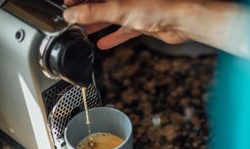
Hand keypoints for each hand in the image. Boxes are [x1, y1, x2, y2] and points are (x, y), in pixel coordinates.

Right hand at [63, 0, 189, 49]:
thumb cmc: (158, 6)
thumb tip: (72, 14)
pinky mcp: (143, 22)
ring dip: (98, 25)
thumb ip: (94, 12)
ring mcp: (135, 9)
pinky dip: (114, 36)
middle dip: (86, 12)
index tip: (66, 5)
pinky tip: (104, 43)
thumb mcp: (118, 9)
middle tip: (72, 21)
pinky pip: (124, 29)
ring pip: (111, 16)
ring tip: (83, 32)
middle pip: (101, 3)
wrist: (183, 19)